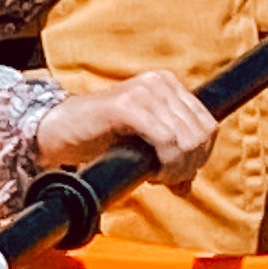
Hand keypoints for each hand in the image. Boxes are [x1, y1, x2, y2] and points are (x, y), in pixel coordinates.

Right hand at [32, 69, 217, 186]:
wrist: (59, 130)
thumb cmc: (97, 135)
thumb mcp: (142, 141)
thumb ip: (168, 155)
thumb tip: (187, 185)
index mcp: (167, 84)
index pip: (208, 124)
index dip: (200, 157)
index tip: (179, 173)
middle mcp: (158, 82)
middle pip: (200, 134)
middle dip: (188, 165)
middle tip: (166, 179)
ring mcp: (143, 91)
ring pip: (186, 139)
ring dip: (175, 168)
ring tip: (156, 176)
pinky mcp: (126, 106)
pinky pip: (166, 141)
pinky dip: (165, 164)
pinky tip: (150, 172)